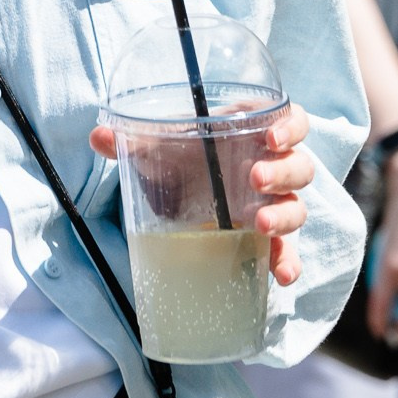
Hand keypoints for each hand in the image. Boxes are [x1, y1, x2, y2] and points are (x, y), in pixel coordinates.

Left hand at [89, 103, 318, 286]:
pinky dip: (289, 263)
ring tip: (258, 224)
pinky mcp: (267, 240)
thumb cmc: (182, 159)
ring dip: (284, 216)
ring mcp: (272, 205)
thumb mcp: (159, 149)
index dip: (290, 126)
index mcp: (253, 135)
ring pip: (297, 207)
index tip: (272, 136)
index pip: (292, 122)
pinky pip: (288, 251)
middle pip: (299, 166)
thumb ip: (132, 140)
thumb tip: (99, 135)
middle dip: (282, 172)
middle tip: (255, 178)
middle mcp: (271, 168)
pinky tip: (280, 276)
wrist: (181, 194)